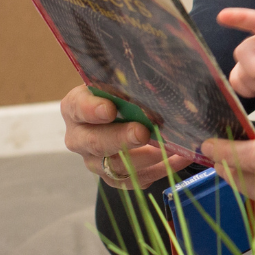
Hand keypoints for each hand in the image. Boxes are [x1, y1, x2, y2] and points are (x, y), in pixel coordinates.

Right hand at [62, 84, 192, 189]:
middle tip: (142, 132)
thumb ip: (129, 82)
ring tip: (172, 148)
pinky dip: (159, 170)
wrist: (120, 113)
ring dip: (146, 157)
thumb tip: (160, 75)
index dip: (92, 109)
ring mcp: (94, 160)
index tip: (109, 109)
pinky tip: (179, 158)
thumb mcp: (119, 81)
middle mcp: (80, 137)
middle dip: (121, 138)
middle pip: (95, 142)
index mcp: (75, 107)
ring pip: (116, 166)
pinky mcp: (113, 176)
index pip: (78, 107)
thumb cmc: (121, 92)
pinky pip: (134, 179)